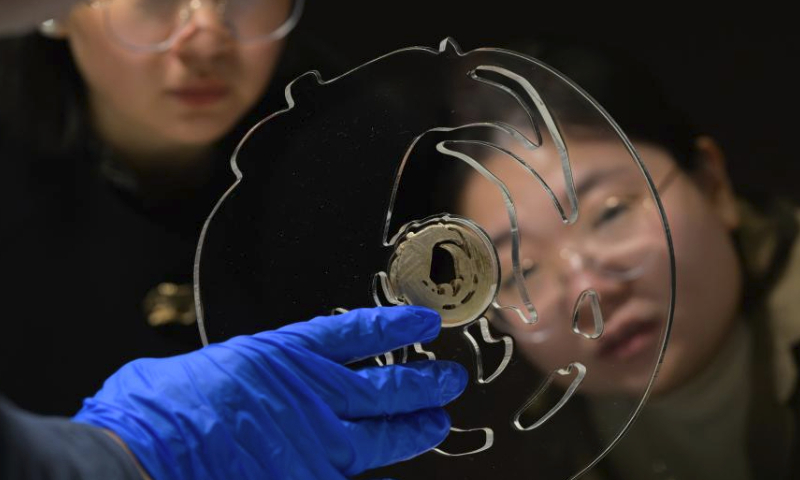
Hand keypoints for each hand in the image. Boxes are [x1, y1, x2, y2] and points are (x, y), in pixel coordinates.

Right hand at [73, 306, 466, 479]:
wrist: (145, 455)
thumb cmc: (159, 410)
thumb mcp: (208, 366)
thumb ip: (244, 369)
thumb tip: (247, 378)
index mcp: (284, 356)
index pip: (357, 333)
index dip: (396, 326)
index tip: (423, 323)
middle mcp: (311, 396)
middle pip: (386, 387)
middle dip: (423, 384)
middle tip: (447, 381)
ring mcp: (315, 443)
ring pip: (383, 434)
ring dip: (414, 429)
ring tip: (436, 424)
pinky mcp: (308, 479)